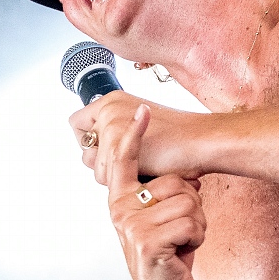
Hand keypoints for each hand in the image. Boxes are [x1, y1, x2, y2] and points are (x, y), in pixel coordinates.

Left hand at [69, 90, 201, 183]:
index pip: (77, 123)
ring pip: (95, 168)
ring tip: (144, 166)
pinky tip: (147, 169)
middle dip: (103, 164)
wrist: (201, 142)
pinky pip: (107, 177)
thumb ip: (117, 134)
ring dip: (117, 175)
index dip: (89, 142)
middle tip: (132, 162)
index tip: (106, 151)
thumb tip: (95, 155)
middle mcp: (108, 107)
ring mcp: (111, 124)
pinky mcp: (117, 142)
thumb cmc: (179, 141)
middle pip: (85, 150)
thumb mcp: (141, 129)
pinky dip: (127, 180)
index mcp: (112, 100)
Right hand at [104, 103, 206, 279]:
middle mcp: (120, 209)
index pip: (125, 161)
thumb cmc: (167, 253)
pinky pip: (192, 223)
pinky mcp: (149, 242)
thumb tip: (191, 176)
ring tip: (180, 243)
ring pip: (189, 203)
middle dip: (191, 206)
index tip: (143, 109)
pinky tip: (183, 253)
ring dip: (197, 224)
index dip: (135, 134)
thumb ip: (164, 195)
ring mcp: (132, 226)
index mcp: (120, 200)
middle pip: (176, 182)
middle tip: (178, 231)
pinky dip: (198, 237)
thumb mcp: (160, 219)